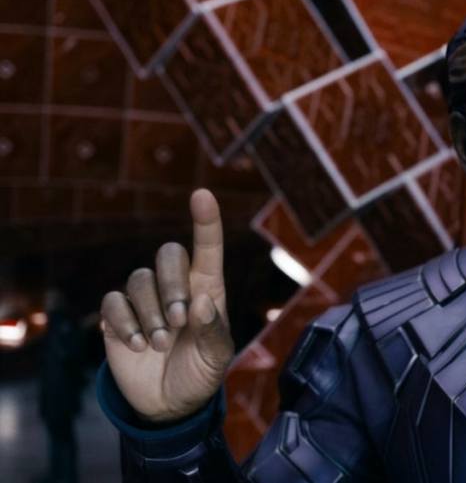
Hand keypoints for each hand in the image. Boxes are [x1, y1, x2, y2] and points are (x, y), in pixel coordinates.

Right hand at [101, 189, 234, 421]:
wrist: (169, 404)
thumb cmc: (200, 373)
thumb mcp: (217, 359)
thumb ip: (213, 332)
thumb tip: (201, 302)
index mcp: (207, 289)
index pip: (207, 248)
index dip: (205, 221)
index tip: (202, 194)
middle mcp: (175, 288)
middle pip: (168, 254)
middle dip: (172, 285)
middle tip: (179, 322)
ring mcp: (144, 301)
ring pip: (139, 279)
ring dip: (150, 312)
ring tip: (159, 344)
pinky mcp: (118, 318)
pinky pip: (113, 302)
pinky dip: (125, 323)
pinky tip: (138, 346)